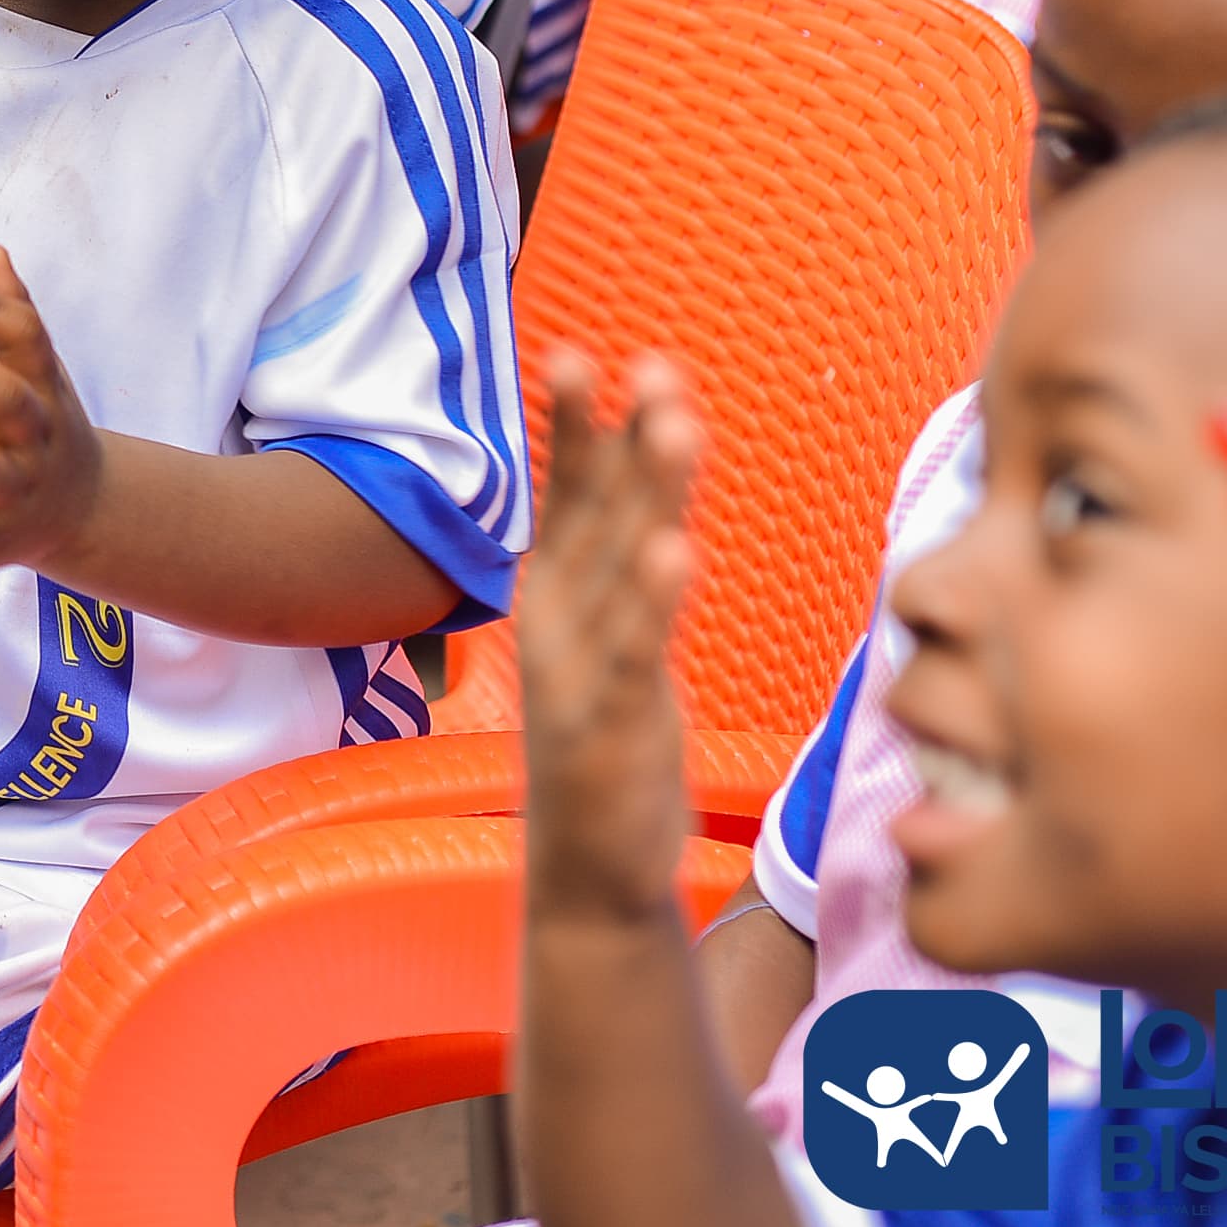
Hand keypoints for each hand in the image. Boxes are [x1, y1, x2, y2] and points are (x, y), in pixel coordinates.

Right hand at [519, 352, 706, 923]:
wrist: (591, 873)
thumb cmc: (609, 744)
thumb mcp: (611, 641)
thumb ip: (623, 566)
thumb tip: (645, 487)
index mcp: (551, 598)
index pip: (568, 496)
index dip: (580, 427)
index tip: (583, 353)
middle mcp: (554, 623)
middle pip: (592, 515)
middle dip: (617, 437)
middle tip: (644, 365)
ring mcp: (577, 673)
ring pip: (621, 565)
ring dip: (650, 491)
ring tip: (675, 425)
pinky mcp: (610, 726)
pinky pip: (637, 650)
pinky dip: (653, 599)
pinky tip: (673, 550)